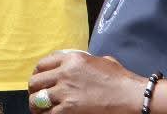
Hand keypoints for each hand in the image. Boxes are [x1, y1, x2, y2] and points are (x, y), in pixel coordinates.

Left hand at [28, 50, 143, 112]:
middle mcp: (64, 73)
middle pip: (35, 81)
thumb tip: (79, 64)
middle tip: (37, 96)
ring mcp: (66, 91)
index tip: (39, 80)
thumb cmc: (120, 79)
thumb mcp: (100, 60)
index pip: (42, 64)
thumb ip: (85, 60)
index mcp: (71, 59)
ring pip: (37, 99)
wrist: (131, 95)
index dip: (37, 73)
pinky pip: (49, 113)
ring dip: (36, 104)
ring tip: (38, 108)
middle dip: (34, 90)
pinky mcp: (70, 108)